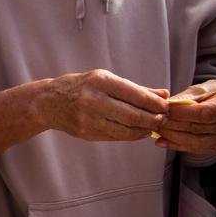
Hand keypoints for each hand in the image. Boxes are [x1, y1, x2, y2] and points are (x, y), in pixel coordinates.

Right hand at [39, 69, 166, 141]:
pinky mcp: (87, 133)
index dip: (154, 103)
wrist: (48, 102)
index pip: (135, 94)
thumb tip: (164, 95)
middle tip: (164, 119)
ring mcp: (89, 119)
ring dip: (144, 129)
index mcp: (100, 81)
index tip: (167, 106)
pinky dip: (131, 135)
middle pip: (133, 115)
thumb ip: (134, 88)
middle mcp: (93, 100)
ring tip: (153, 125)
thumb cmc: (80, 87)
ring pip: (126, 130)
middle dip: (153, 119)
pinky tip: (138, 131)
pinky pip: (116, 137)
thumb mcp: (104, 79)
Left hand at [154, 80, 215, 155]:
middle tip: (155, 119)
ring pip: (195, 142)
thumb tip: (169, 104)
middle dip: (173, 124)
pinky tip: (162, 141)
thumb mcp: (207, 88)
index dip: (183, 113)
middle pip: (198, 129)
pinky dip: (176, 145)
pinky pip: (195, 149)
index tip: (165, 109)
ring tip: (156, 130)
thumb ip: (190, 96)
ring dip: (172, 136)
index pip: (206, 113)